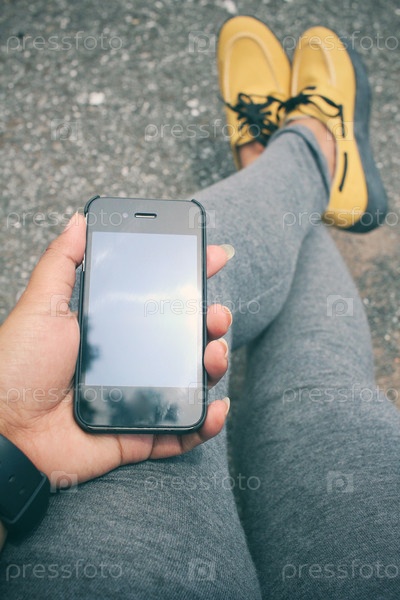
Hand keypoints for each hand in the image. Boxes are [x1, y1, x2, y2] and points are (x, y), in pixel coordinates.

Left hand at [0, 214, 232, 486]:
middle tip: (215, 314)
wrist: (5, 430)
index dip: (189, 279)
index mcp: (112, 329)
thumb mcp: (42, 306)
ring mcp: (137, 397)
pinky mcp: (139, 433)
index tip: (213, 258)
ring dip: (214, 365)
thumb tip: (79, 219)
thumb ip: (61, 262)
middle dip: (210, 322)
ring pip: (190, 380)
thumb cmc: (17, 366)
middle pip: (184, 339)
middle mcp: (130, 360)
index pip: (159, 300)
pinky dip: (205, 422)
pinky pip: (180, 431)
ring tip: (214, 353)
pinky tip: (216, 407)